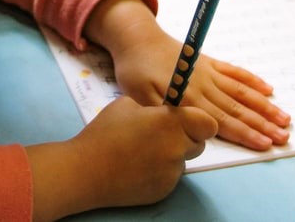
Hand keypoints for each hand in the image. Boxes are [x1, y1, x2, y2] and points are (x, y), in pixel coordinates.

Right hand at [26, 96, 216, 220]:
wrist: (86, 171)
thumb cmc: (105, 132)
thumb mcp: (127, 104)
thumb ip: (152, 107)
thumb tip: (162, 110)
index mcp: (170, 123)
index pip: (208, 124)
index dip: (199, 122)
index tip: (187, 122)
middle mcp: (177, 148)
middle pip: (198, 144)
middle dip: (185, 138)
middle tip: (159, 135)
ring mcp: (172, 173)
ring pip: (183, 161)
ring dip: (171, 155)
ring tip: (143, 152)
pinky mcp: (164, 191)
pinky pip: (170, 177)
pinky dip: (160, 172)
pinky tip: (138, 168)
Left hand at [85, 0, 291, 150]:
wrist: (137, 38)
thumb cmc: (134, 70)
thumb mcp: (138, 96)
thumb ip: (162, 113)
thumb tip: (186, 127)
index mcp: (188, 97)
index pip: (222, 120)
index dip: (245, 133)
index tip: (265, 144)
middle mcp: (203, 85)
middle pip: (238, 108)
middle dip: (263, 124)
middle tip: (285, 137)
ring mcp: (208, 72)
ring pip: (241, 92)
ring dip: (264, 106)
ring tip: (285, 118)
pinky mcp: (208, 62)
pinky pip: (235, 71)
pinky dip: (252, 81)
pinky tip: (268, 89)